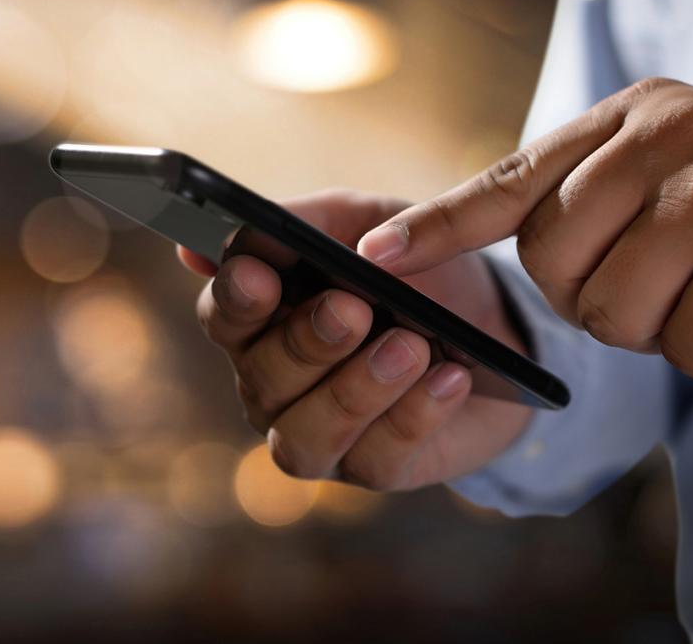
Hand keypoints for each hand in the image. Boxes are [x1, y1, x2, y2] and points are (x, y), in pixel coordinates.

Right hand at [180, 189, 533, 489]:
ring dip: (356, 390)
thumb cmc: (414, 267)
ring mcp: (321, 434)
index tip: (261, 277)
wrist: (495, 320)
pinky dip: (415, 417)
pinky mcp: (374, 468)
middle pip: (263, 378)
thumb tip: (198, 252)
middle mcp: (276, 385)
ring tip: (412, 347)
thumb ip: (300, 226)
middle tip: (354, 309)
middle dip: (307, 343)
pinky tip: (451, 378)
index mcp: (263, 319)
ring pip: (306, 436)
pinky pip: (377, 459)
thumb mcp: (368, 224)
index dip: (235, 300)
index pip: (222, 316)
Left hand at [359, 78, 692, 377]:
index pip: (513, 178)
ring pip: (609, 313)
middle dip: (596, 295)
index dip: (440, 225)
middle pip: (551, 264)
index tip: (375, 258)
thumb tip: (507, 242)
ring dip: (657, 324)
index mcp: (634, 114)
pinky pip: (685, 345)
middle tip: (667, 274)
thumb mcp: (676, 170)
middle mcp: (668, 135)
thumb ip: (592, 193)